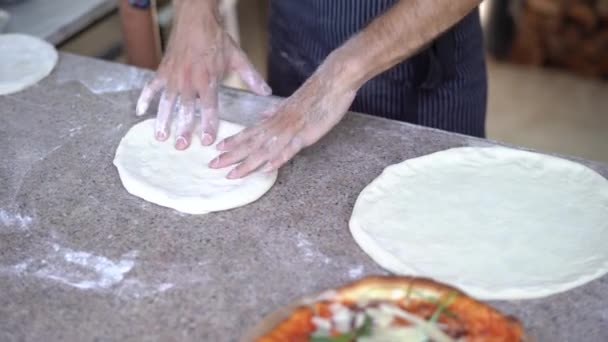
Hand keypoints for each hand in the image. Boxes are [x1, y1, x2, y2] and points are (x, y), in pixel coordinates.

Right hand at [135, 0, 270, 149]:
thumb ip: (251, 77)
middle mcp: (189, 80)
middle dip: (183, 129)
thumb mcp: (237, 58)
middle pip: (186, 110)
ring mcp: (173, 76)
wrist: (196, 19)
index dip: (208, 125)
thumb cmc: (217, 39)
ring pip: (167, 102)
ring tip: (160, 136)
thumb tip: (267, 92)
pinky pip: (151, 87)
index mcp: (207, 80)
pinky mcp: (163, 70)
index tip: (207, 140)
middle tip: (181, 146)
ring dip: (163, 120)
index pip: (209, 108)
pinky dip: (145, 99)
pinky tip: (140, 112)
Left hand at [209, 61, 356, 178]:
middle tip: (212, 166)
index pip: (249, 131)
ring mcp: (291, 129)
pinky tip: (266, 169)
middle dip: (231, 156)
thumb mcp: (292, 104)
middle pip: (250, 143)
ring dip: (247, 163)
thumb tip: (264, 117)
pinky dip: (277, 159)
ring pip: (264, 149)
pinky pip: (289, 149)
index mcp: (275, 117)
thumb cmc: (316, 93)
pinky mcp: (306, 134)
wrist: (333, 81)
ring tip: (231, 174)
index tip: (217, 149)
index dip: (233, 141)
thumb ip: (277, 113)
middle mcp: (278, 124)